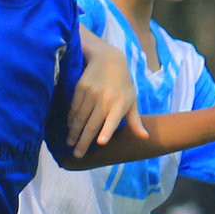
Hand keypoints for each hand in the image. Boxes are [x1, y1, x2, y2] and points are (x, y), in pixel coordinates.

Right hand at [68, 32, 144, 155]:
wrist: (108, 59)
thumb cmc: (122, 84)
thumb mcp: (132, 100)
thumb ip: (135, 120)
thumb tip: (145, 137)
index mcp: (120, 104)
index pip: (112, 120)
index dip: (106, 131)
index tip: (100, 142)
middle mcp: (106, 99)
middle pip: (92, 124)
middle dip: (83, 141)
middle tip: (77, 154)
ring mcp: (92, 93)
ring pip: (80, 117)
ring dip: (74, 132)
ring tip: (70, 143)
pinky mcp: (80, 87)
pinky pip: (74, 107)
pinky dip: (71, 118)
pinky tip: (69, 126)